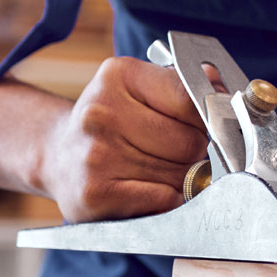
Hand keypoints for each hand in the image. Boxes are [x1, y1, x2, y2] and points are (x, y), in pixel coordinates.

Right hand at [34, 57, 208, 222]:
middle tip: (171, 152)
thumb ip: (183, 85)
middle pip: (190, 142)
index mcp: (118, 76)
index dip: (205, 118)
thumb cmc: (111, 123)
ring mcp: (95, 155)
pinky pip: (164, 200)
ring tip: (155, 170)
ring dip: (180, 179)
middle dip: (193, 152)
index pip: (191, 99)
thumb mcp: (140, 88)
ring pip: (181, 174)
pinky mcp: (95, 194)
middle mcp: (101, 113)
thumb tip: (218, 84)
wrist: (58, 156)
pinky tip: (149, 190)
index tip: (199, 125)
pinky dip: (168, 200)